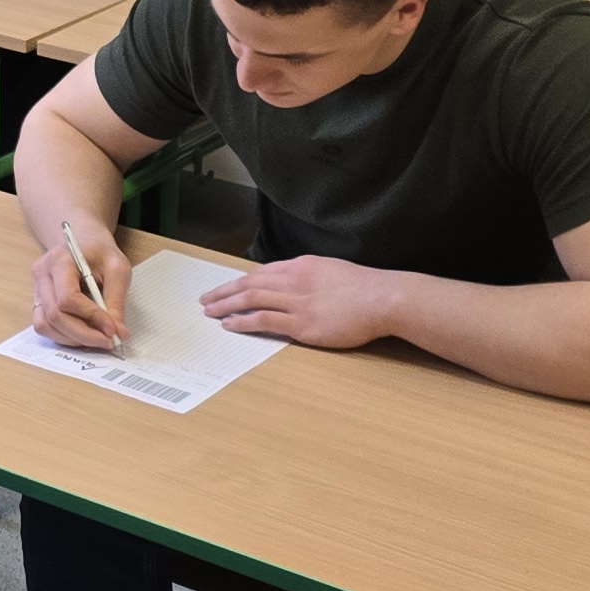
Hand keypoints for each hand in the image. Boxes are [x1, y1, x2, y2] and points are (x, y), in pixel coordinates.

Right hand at [29, 221, 133, 350]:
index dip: (91, 317)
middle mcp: (42, 275)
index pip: (68, 297)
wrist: (83, 243)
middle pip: (55, 315)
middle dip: (84, 334)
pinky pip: (44, 327)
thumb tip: (117, 332)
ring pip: (46, 325)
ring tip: (98, 339)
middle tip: (109, 342)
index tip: (113, 329)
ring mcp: (36, 289)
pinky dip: (64, 336)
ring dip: (73, 339)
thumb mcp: (117, 268)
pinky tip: (84, 335)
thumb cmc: (100, 253)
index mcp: (59, 260)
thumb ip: (116, 300)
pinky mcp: (38, 302)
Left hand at [199, 254, 401, 350]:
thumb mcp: (333, 271)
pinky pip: (264, 320)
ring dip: (226, 305)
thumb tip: (296, 286)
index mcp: (302, 265)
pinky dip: (243, 321)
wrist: (383, 299)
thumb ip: (311, 277)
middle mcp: (294, 280)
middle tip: (206, 299)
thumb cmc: (366, 288)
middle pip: (250, 283)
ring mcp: (297, 302)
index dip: (240, 280)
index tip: (227, 287)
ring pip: (251, 300)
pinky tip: (230, 325)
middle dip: (224, 291)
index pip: (263, 272)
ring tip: (210, 312)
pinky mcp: (302, 324)